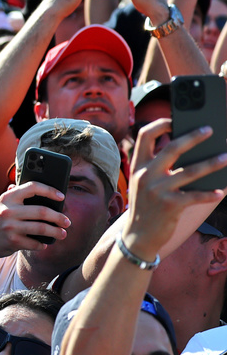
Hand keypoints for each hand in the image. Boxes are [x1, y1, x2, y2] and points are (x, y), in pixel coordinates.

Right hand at [0, 180, 72, 260]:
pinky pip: (35, 243)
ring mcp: (10, 226)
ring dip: (56, 232)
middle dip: (59, 217)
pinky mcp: (12, 241)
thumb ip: (17, 194)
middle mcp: (8, 210)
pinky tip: (44, 244)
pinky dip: (42, 244)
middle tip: (67, 221)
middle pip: (42, 211)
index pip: (32, 187)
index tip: (61, 196)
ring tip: (63, 233)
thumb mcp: (1, 203)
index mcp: (8, 197)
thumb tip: (39, 187)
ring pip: (42, 228)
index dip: (49, 190)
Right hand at [121, 118, 226, 261]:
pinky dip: (210, 193)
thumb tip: (188, 152)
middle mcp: (145, 174)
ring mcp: (157, 190)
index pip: (144, 135)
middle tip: (209, 130)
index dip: (160, 123)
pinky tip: (221, 191)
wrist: (137, 235)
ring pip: (189, 171)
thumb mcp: (143, 182)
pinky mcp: (169, 205)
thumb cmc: (145, 205)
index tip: (175, 119)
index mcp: (138, 165)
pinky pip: (195, 196)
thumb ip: (157, 167)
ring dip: (211, 163)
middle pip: (171, 148)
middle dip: (193, 137)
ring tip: (226, 157)